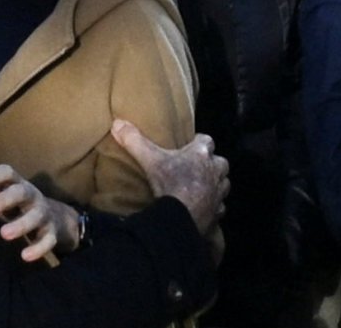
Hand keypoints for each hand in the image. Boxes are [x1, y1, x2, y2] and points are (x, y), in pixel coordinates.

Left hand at [0, 165, 80, 264]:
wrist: (54, 217)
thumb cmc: (15, 203)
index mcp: (16, 183)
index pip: (7, 172)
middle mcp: (31, 195)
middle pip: (20, 192)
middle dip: (4, 200)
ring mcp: (43, 214)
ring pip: (35, 216)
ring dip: (21, 224)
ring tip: (4, 234)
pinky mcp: (51, 233)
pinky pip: (47, 240)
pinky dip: (38, 248)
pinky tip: (25, 256)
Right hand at [112, 120, 228, 236]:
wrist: (182, 217)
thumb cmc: (170, 183)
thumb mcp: (150, 159)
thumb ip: (135, 140)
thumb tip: (117, 123)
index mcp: (201, 154)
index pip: (207, 140)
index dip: (199, 142)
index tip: (190, 145)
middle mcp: (215, 170)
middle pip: (220, 162)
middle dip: (212, 164)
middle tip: (197, 168)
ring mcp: (218, 193)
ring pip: (223, 184)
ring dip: (215, 184)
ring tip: (202, 187)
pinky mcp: (218, 212)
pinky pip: (219, 206)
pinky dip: (213, 206)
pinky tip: (203, 208)